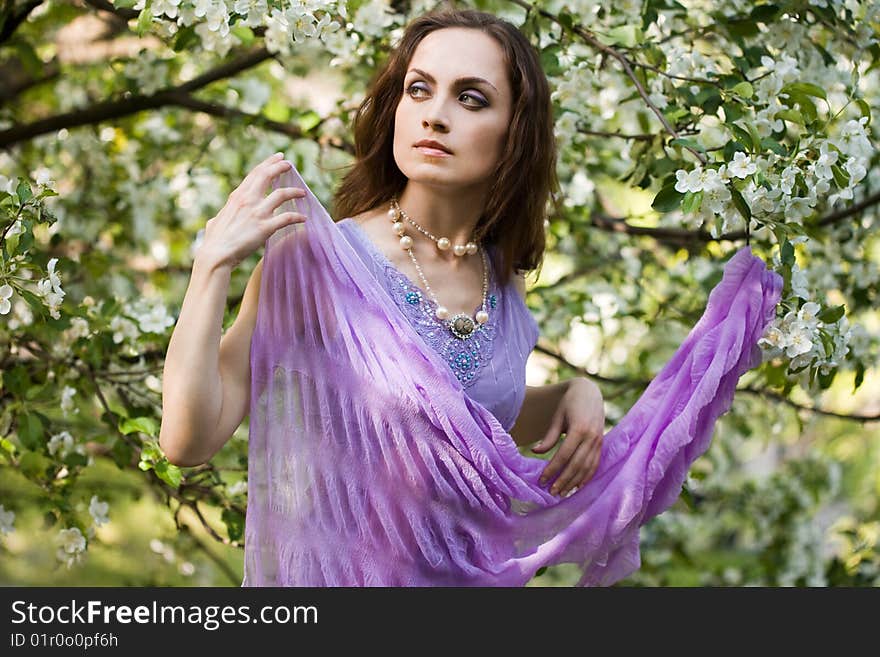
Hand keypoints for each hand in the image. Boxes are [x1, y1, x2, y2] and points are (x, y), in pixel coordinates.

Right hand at [198, 152, 306, 269]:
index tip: (278, 157)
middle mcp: (248, 200)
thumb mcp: (215, 222)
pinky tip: (304, 218)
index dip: (268, 164)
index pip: (255, 174)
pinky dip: (297, 217)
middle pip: (267, 175)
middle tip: (289, 164)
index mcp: (237, 197)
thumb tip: (215, 221)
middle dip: (280, 166)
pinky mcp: (266, 227)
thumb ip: (220, 218)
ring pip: (281, 194)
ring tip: (303, 192)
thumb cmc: (214, 241)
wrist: (217, 255)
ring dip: (294, 191)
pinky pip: (287, 218)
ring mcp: (258, 212)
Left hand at [532, 377, 604, 497]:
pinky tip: (578, 486)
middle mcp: (591, 437)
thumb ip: (549, 436)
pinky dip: (587, 477)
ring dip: (575, 482)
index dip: (552, 469)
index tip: (542, 480)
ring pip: (587, 468)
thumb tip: (535, 452)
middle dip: (563, 480)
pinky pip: (595, 465)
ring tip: (562, 493)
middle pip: (576, 465)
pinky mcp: (602, 444)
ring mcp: (599, 441)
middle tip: (551, 493)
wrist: (590, 392)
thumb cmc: (569, 404)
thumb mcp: (557, 418)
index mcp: (579, 429)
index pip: (563, 455)